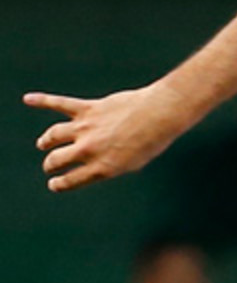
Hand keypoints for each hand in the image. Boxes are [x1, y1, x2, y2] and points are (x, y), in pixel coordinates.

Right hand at [25, 81, 192, 191]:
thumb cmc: (153, 140)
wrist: (161, 114)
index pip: (69, 181)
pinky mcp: (89, 108)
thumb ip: (110, 165)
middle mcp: (89, 149)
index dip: (59, 184)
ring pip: (53, 135)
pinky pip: (60, 103)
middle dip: (51, 164)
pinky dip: (43, 100)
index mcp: (101, 167)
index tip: (55, 183)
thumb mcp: (133, 163)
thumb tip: (94, 167)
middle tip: (51, 164)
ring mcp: (86, 128)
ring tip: (45, 143)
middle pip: (55, 159)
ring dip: (47, 140)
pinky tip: (29, 99)